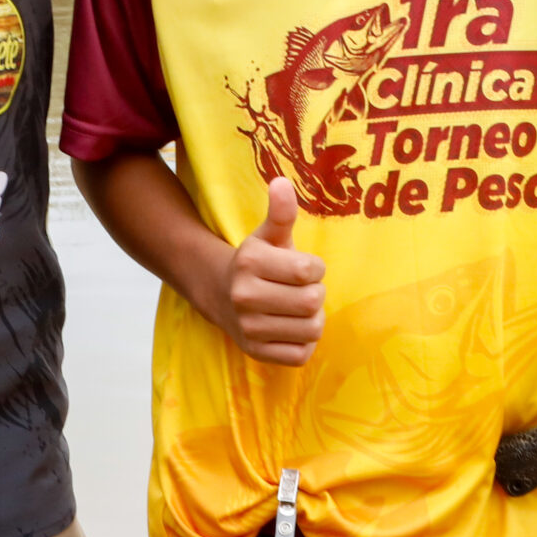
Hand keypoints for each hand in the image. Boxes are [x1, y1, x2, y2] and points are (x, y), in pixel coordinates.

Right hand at [215, 177, 325, 365]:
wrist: (220, 294)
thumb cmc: (258, 261)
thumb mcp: (269, 235)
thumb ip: (281, 212)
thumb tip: (282, 182)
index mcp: (250, 262)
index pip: (309, 270)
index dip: (315, 268)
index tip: (304, 267)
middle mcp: (244, 296)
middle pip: (313, 301)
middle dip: (316, 293)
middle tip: (302, 289)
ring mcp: (249, 328)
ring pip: (311, 329)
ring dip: (313, 318)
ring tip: (298, 308)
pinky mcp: (256, 352)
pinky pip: (301, 354)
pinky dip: (304, 342)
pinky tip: (292, 328)